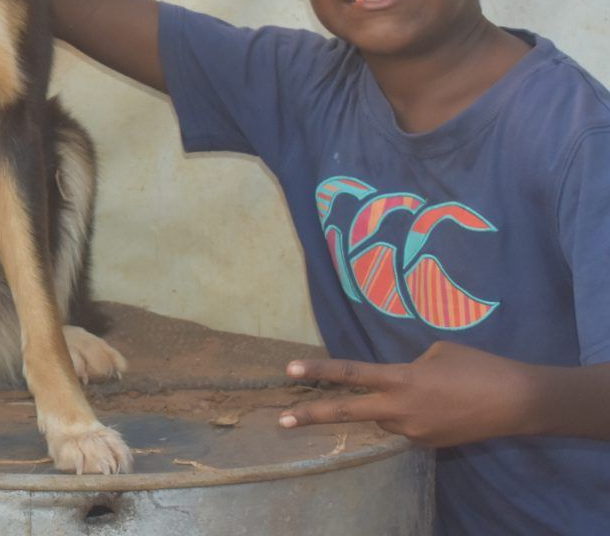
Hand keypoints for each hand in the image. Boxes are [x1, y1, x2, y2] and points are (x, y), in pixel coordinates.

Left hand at [280, 341, 536, 447]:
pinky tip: (441, 406)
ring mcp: (413, 432)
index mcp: (400, 380)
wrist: (516, 402)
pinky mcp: (427, 445)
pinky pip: (406, 427)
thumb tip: (395, 382)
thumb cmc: (477, 366)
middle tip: (283, 420)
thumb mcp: (435, 353)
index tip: (290, 371)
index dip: (319, 371)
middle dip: (313, 415)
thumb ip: (406, 367)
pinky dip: (412, 415)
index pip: (351, 374)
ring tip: (432, 393)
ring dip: (388, 406)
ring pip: (383, 417)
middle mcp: (400, 409)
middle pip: (348, 412)